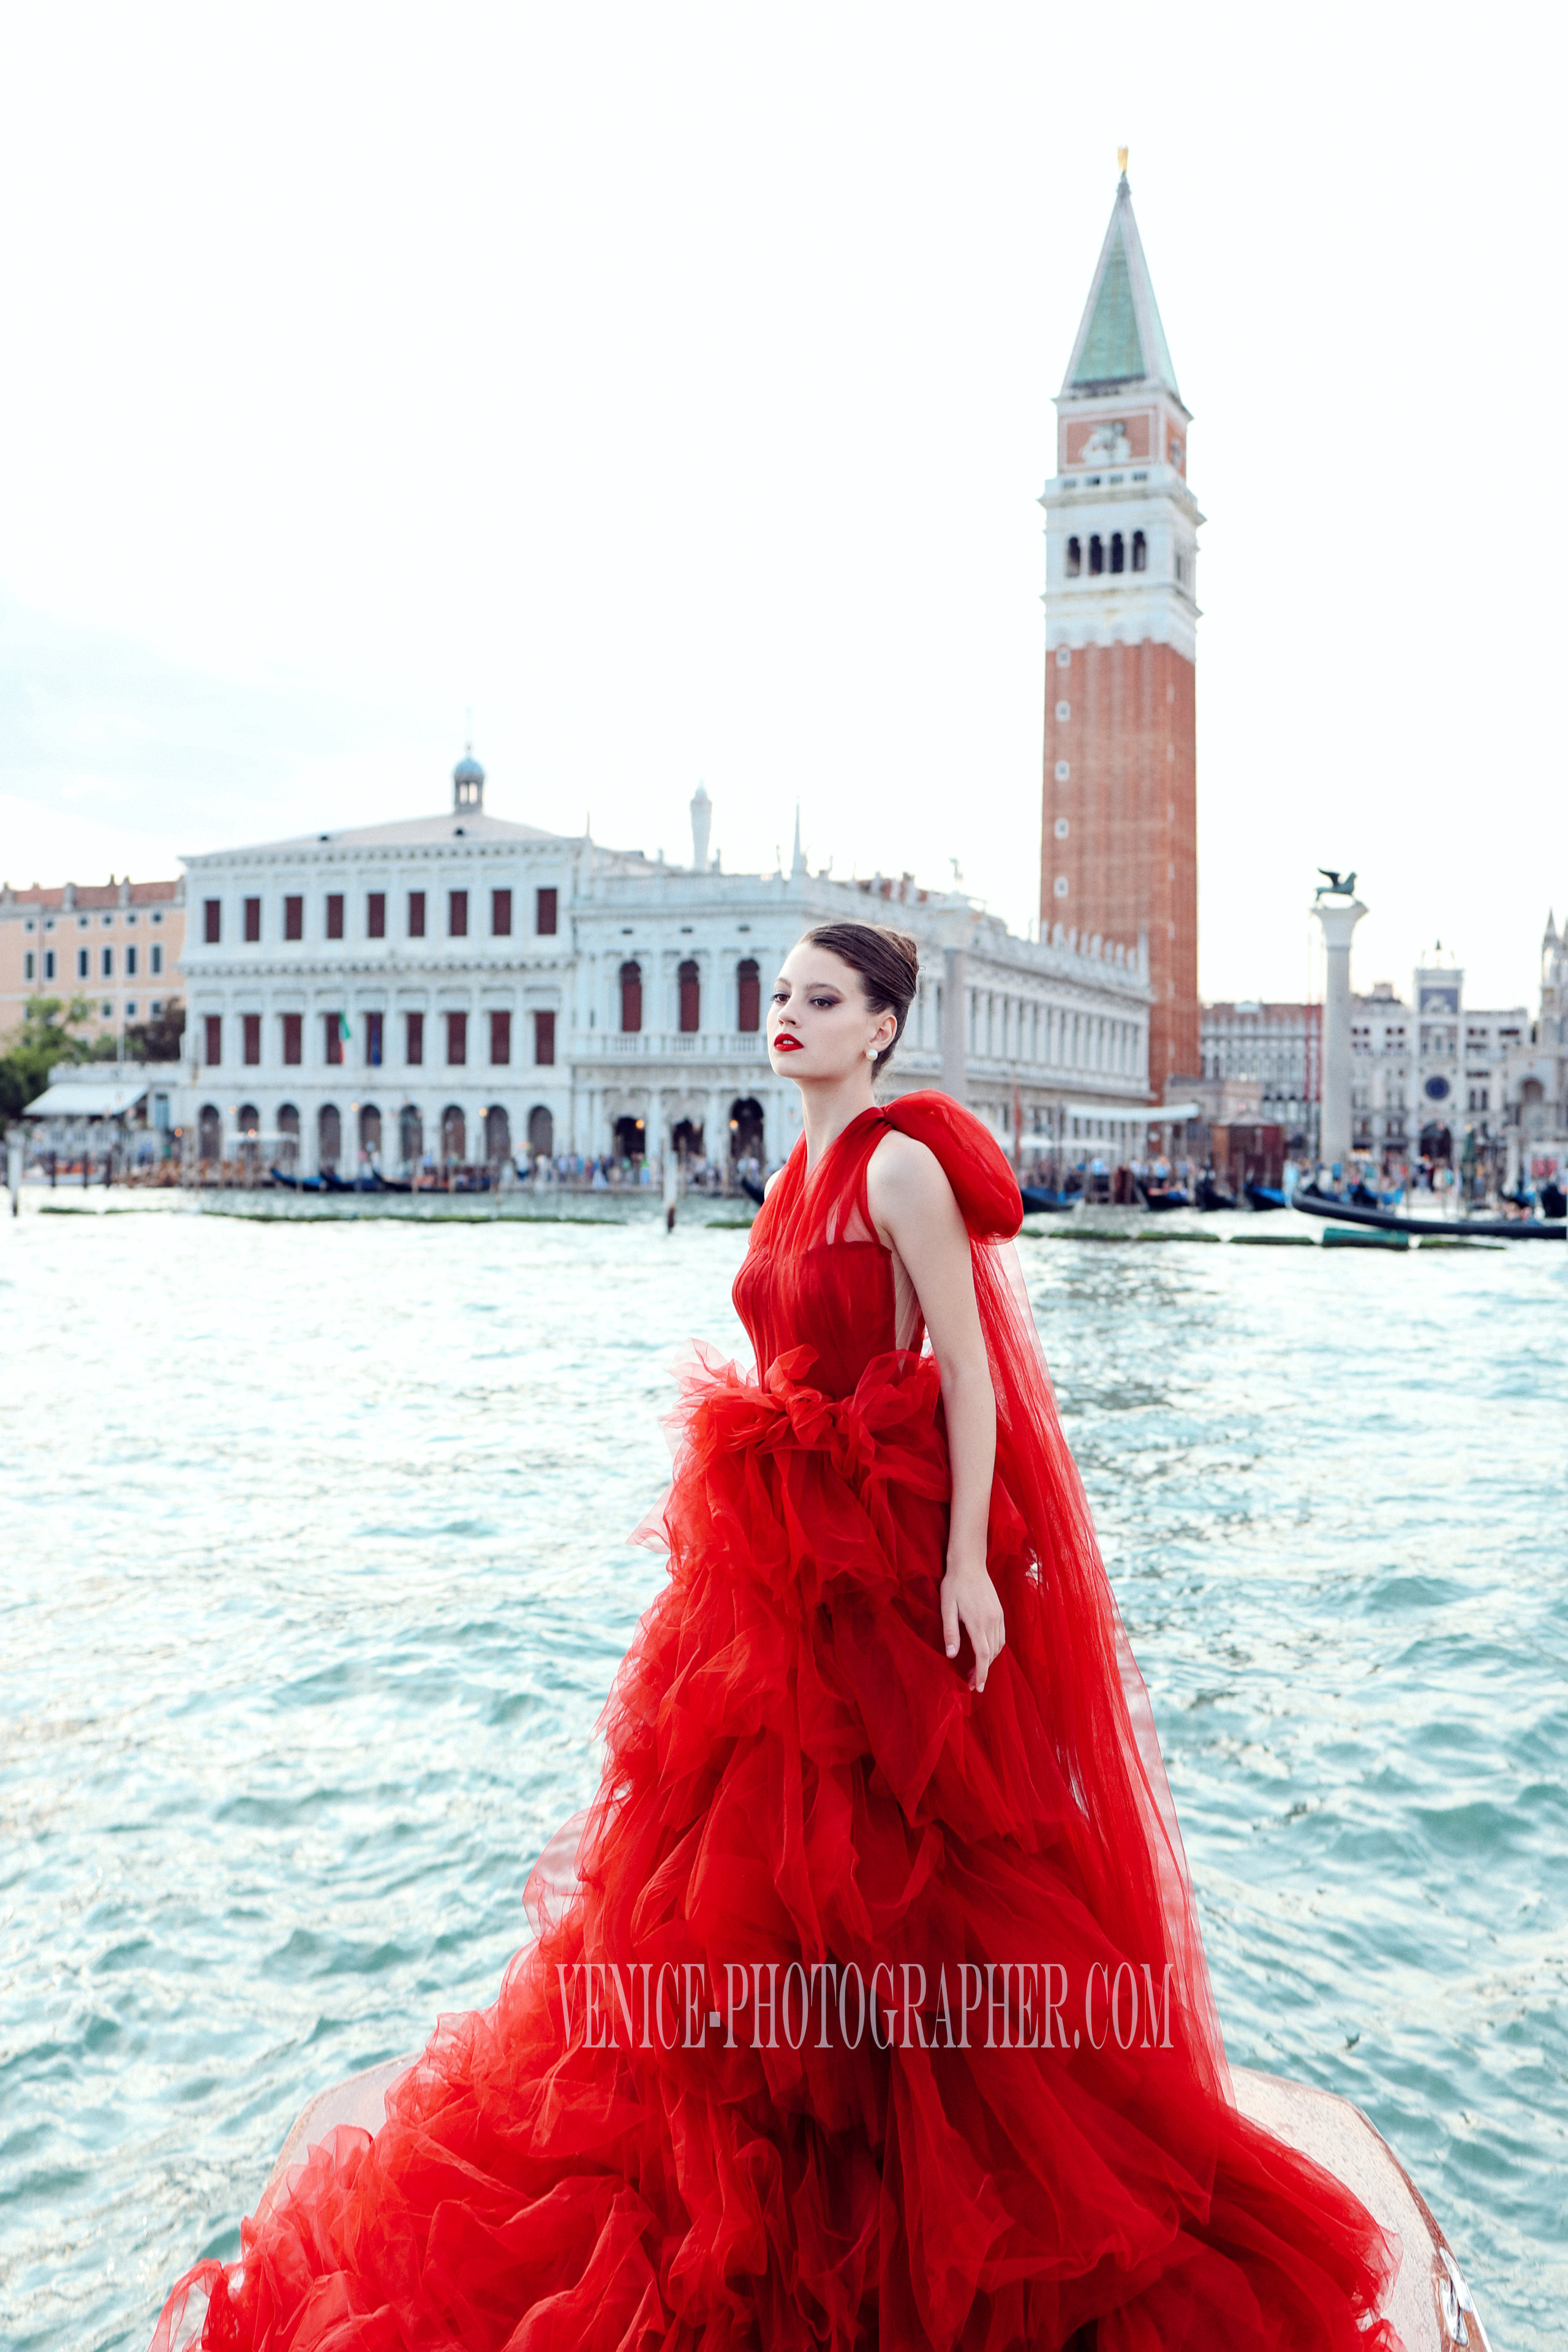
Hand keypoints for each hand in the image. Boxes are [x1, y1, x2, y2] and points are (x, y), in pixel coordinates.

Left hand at [940, 1558, 1005, 1692]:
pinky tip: (984, 1652)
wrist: (969, 1564)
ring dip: (988, 1662)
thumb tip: (951, 1655)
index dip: (980, 1674)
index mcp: (978, 1622)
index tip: (976, 1688)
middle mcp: (992, 1621)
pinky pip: (1000, 1637)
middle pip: (991, 1655)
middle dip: (982, 1671)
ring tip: (974, 1670)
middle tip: (969, 1682)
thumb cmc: (954, 1584)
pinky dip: (993, 1649)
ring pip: (998, 1647)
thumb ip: (950, 1632)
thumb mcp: (946, 1607)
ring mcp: (998, 1617)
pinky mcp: (1000, 1613)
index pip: (983, 1656)